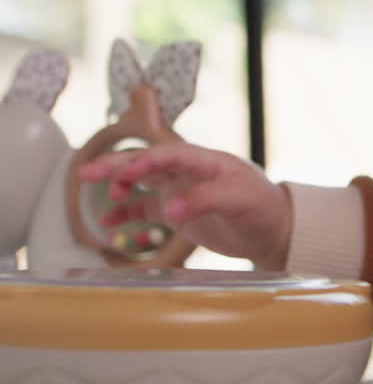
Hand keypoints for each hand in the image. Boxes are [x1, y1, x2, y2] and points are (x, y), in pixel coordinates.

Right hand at [79, 141, 292, 269]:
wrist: (274, 230)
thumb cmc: (264, 208)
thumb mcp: (241, 201)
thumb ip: (206, 200)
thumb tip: (170, 209)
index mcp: (207, 161)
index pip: (170, 153)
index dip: (146, 160)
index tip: (127, 172)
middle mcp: (190, 172)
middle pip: (147, 162)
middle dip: (117, 165)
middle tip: (87, 173)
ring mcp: (181, 191)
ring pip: (141, 182)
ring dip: (117, 184)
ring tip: (94, 190)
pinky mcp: (178, 212)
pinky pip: (146, 209)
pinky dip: (126, 214)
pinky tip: (108, 221)